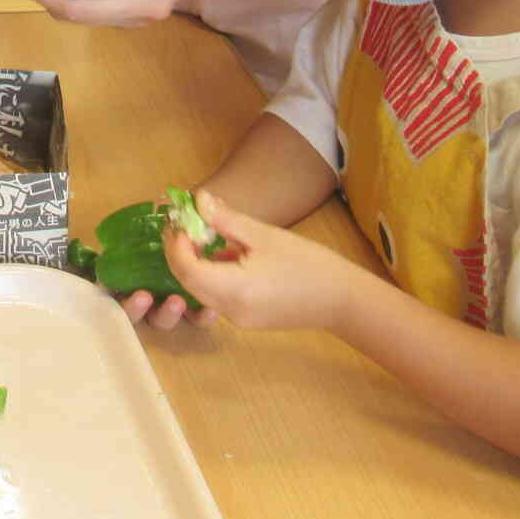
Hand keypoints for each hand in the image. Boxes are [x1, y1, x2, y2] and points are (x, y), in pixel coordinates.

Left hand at [130, 191, 358, 333]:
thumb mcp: (264, 235)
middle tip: (186, 224)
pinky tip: (227, 252)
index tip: (180, 220)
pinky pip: (218, 295)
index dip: (176, 243)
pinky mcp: (248, 319)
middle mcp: (230, 310)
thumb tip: (198, 199)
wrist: (343, 299)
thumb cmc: (308, 263)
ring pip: (202, 290)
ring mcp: (239, 319)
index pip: (185, 268)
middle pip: (189, 281)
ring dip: (196, 263)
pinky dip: (213, 274)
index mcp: (233, 290)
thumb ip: (226, 219)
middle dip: (181, 252)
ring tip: (206, 233)